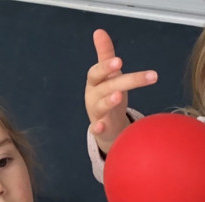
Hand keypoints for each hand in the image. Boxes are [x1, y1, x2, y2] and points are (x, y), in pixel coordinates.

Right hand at [85, 28, 157, 153]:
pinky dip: (97, 128)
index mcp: (95, 82)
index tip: (120, 62)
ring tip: (118, 97)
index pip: (97, 72)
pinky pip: (96, 128)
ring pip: (101, 106)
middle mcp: (93, 96)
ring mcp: (96, 112)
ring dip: (108, 101)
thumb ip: (104, 54)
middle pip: (107, 87)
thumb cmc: (107, 94)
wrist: (104, 123)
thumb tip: (99, 31)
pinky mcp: (100, 127)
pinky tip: (100, 127)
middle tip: (148, 76)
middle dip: (125, 81)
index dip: (106, 67)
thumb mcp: (107, 74)